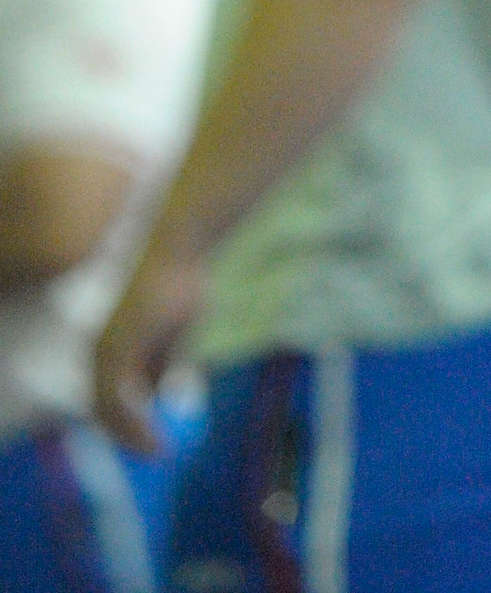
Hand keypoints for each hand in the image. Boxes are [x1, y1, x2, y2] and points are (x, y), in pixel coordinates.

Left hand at [94, 231, 208, 455]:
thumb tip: (156, 392)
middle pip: (104, 409)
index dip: (127, 422)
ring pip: (108, 411)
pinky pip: (116, 405)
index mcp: (111, 344)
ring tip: (157, 449)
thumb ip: (162, 361)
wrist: (179, 250)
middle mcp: (99, 350)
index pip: (108, 395)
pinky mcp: (113, 352)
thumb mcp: (172, 333)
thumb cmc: (179, 282)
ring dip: (132, 434)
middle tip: (156, 452)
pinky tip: (155, 436)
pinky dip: (134, 427)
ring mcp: (104, 351)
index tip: (151, 440)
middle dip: (129, 433)